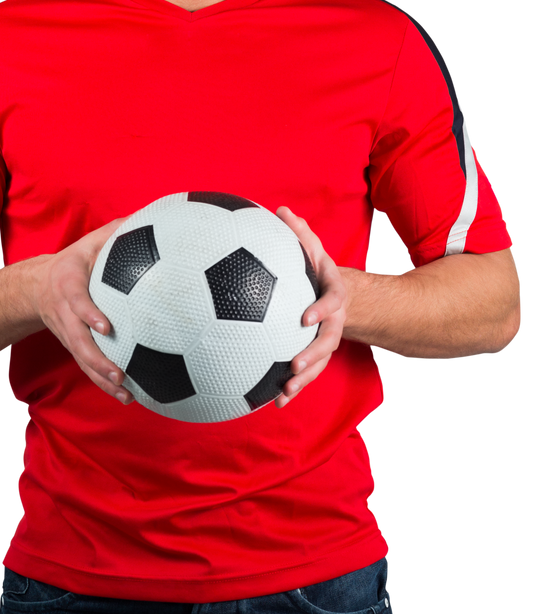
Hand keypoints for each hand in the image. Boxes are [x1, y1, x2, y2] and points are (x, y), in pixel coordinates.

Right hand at [32, 216, 135, 404]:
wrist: (35, 288)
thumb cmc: (72, 263)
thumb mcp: (88, 243)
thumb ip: (115, 232)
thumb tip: (150, 216)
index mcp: (68, 286)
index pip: (77, 302)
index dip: (89, 315)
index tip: (106, 326)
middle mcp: (65, 315)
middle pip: (77, 342)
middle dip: (97, 360)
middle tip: (119, 374)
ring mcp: (67, 334)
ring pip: (83, 360)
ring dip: (102, 379)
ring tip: (126, 395)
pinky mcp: (73, 346)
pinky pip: (88, 367)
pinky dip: (105, 383)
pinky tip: (129, 397)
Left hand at [273, 207, 347, 408]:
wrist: (338, 297)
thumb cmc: (317, 272)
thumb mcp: (312, 251)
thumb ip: (300, 233)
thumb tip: (281, 210)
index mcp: (333, 296)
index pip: (331, 303)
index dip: (321, 310)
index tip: (305, 318)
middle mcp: (333, 322)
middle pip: (327, 342)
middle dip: (312, 355)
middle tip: (293, 365)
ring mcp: (325, 341)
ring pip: (318, 364)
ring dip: (303, 380)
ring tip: (284, 392)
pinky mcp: (314, 355)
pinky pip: (307, 374)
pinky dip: (293, 389)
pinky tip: (275, 403)